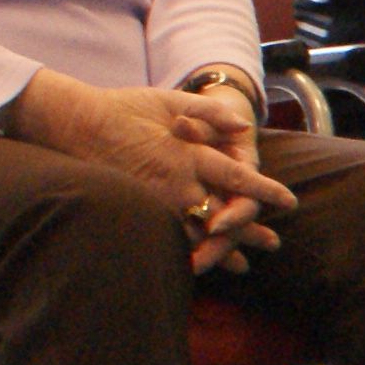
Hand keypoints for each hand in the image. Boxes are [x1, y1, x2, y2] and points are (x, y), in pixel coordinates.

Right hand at [4, 69, 293, 271]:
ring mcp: (156, 202)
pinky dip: (189, 252)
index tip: (289, 202)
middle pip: (224, 217)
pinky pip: (168, 238)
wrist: (74, 123)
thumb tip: (243, 127)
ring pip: (198, 235)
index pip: (239, 179)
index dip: (266, 192)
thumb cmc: (124, 108)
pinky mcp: (138, 211)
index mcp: (190, 155)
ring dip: (223, 250)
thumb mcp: (169, 100)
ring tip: (243, 264)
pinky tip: (200, 262)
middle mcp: (177, 184)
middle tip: (273, 244)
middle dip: (250, 233)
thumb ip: (209, 113)